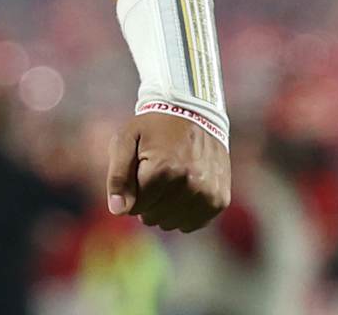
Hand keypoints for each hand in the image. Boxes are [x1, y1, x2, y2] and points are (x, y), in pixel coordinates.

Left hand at [105, 111, 229, 231]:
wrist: (195, 114)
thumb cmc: (154, 128)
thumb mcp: (126, 140)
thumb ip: (118, 177)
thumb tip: (118, 211)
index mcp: (162, 170)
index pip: (135, 207)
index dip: (131, 191)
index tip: (139, 171)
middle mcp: (189, 184)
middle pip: (153, 217)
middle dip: (147, 200)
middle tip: (154, 174)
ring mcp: (207, 194)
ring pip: (172, 224)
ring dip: (165, 208)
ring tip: (169, 180)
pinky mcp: (220, 200)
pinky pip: (193, 223)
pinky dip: (184, 213)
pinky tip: (183, 191)